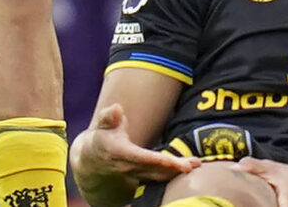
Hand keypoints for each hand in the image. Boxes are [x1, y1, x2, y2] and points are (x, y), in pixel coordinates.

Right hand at [69, 104, 192, 206]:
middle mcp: (127, 168)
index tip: (173, 161)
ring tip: (196, 164)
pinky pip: (158, 179)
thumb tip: (116, 109)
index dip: (157, 160)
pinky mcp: (140, 180)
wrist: (91, 163)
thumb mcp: (101, 125)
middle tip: (193, 164)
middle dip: (174, 168)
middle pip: (154, 170)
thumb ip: (109, 117)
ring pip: (158, 176)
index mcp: (119, 153)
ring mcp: (134, 177)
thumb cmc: (101, 138)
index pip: (141, 158)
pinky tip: (187, 168)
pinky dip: (172, 175)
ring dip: (177, 172)